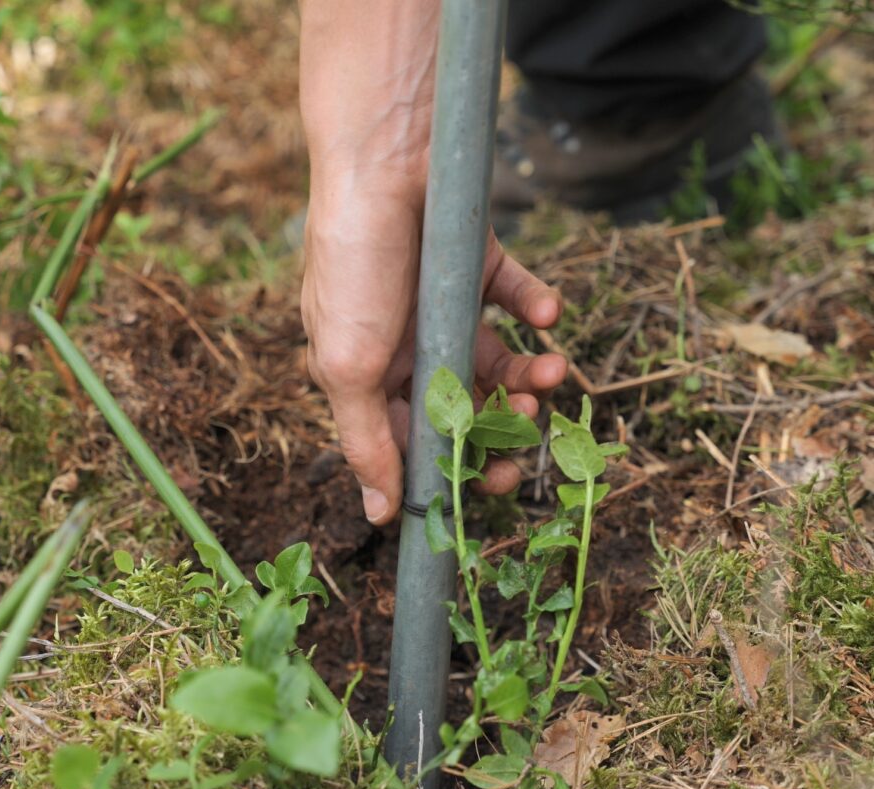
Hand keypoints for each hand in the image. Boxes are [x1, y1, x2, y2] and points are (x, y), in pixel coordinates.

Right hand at [300, 0, 566, 524]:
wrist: (384, 160)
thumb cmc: (353, 266)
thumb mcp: (347, 364)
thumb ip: (366, 441)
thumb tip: (376, 516)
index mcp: (370, 376)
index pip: (415, 440)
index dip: (456, 466)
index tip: (496, 482)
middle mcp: (408, 346)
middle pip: (465, 405)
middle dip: (501, 425)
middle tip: (532, 435)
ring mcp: (445, 305)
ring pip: (497, 359)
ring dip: (530, 375)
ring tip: (553, 375)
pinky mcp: (478, 263)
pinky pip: (515, 298)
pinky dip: (536, 309)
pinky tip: (547, 316)